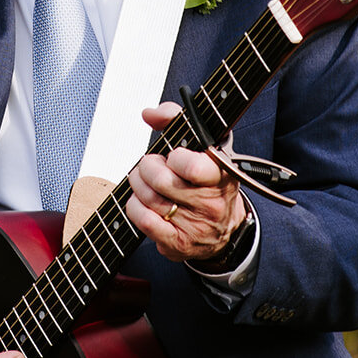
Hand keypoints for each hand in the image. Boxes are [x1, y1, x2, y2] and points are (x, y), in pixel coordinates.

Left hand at [125, 102, 246, 263]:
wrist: (223, 227)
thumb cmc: (207, 178)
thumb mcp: (202, 144)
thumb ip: (176, 118)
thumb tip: (148, 114)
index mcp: (221, 174)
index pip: (192, 167)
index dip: (175, 158)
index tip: (174, 156)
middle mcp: (211, 203)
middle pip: (161, 180)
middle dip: (146, 167)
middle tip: (149, 165)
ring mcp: (195, 226)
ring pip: (148, 198)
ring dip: (137, 184)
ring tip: (143, 180)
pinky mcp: (178, 243)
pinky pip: (144, 221)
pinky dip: (134, 207)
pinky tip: (140, 201)